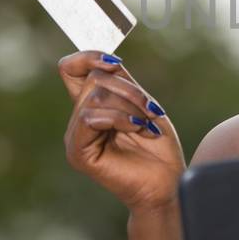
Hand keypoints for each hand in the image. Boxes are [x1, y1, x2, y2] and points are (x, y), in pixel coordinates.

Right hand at [57, 50, 183, 211]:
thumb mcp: (141, 103)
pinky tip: (137, 129)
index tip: (115, 61)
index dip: (88, 57)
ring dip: (129, 106)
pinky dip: (119, 119)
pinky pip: (90, 119)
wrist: (167, 182)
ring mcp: (76, 138)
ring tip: (146, 124)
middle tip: (150, 110)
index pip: (70, 69)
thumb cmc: (157, 146)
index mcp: (90, 107)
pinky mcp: (79, 154)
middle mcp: (79, 122)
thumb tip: (105, 57)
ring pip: (94, 98)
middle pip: (93, 81)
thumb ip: (120, 80)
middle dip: (129, 90)